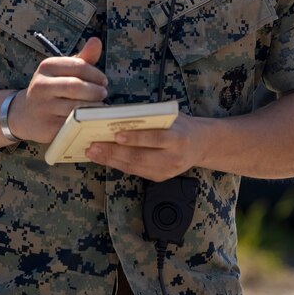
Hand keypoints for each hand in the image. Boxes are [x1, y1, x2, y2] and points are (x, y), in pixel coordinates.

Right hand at [8, 37, 107, 143]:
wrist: (25, 114)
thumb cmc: (51, 88)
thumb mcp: (63, 70)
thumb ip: (82, 58)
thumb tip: (96, 41)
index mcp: (47, 66)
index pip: (78, 66)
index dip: (96, 74)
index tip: (103, 81)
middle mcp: (41, 85)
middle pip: (76, 86)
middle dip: (95, 91)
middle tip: (103, 94)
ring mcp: (42, 107)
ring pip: (75, 107)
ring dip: (93, 108)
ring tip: (98, 107)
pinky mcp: (46, 127)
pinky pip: (72, 124)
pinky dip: (85, 122)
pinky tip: (89, 120)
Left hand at [85, 112, 205, 180]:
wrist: (200, 144)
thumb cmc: (180, 126)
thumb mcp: (171, 117)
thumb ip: (150, 118)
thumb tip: (118, 117)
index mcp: (178, 138)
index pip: (156, 139)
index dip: (136, 138)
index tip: (117, 135)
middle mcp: (173, 157)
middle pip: (140, 156)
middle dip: (114, 152)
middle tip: (94, 146)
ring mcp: (166, 171)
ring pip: (135, 167)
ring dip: (111, 160)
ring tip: (93, 152)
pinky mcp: (160, 178)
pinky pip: (136, 172)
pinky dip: (118, 165)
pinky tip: (105, 158)